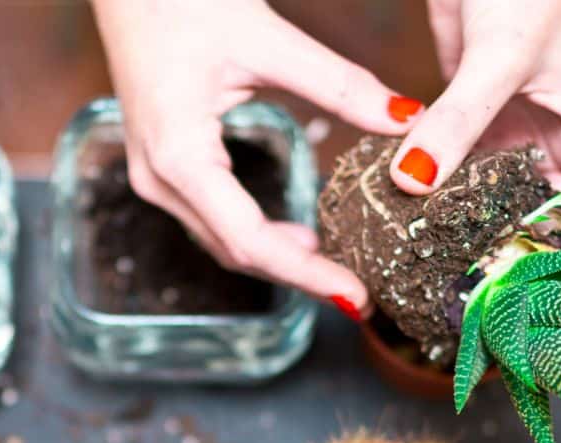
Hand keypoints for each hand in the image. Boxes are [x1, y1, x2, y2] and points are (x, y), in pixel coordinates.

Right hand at [92, 0, 420, 314]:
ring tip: (336, 271)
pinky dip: (257, 237)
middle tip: (358, 294)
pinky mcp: (162, 169)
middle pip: (236, 253)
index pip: (251, 240)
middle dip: (298, 277)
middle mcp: (159, 179)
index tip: (354, 296)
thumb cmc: (183, 1)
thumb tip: (405, 119)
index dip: (306, 274)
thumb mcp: (268, 40)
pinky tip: (296, 237)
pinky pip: (212, 222)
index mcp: (180, 156)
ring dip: (279, 261)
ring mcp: (155, 178)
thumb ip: (339, 84)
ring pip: (222, 243)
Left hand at [391, 0, 560, 268]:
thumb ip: (459, 119)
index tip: (542, 286)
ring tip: (433, 274)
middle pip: (554, 232)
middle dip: (521, 265)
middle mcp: (559, 151)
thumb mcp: (499, 56)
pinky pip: (458, 182)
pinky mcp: (472, 132)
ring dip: (472, 241)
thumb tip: (415, 179)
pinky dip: (437, 204)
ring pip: (501, 214)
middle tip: (474, 298)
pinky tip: (405, 224)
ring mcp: (514, 144)